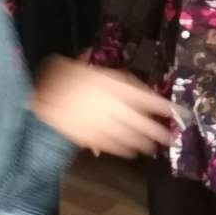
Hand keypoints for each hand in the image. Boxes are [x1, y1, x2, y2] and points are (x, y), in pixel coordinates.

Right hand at [30, 56, 176, 158]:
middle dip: (156, 129)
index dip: (161, 104)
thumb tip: (100, 62)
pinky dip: (123, 149)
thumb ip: (92, 66)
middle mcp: (113, 107)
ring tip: (152, 147)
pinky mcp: (92, 138)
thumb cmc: (59, 79)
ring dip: (142, 142)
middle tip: (169, 136)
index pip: (144, 96)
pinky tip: (130, 152)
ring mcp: (103, 125)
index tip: (175, 110)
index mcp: (113, 86)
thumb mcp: (77, 66)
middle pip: (140, 121)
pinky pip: (112, 145)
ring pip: (128, 136)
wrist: (40, 103)